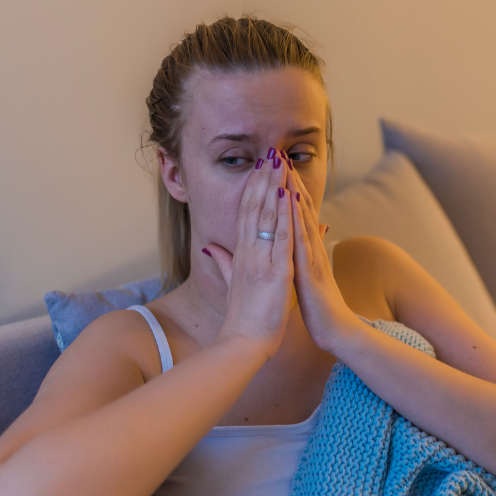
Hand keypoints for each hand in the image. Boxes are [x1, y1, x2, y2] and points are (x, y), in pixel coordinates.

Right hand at [203, 150, 297, 357]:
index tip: (259, 168)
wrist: (244, 342)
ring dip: (273, 187)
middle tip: (270, 153)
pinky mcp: (275, 271)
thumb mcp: (230, 285)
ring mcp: (261, 260)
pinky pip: (280, 237)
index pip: (245, 214)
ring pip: (266, 216)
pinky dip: (283, 214)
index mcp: (240, 255)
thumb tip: (209, 248)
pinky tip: (287, 194)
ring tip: (279, 162)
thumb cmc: (243, 317)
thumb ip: (221, 264)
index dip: (252, 189)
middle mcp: (248, 252)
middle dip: (263, 179)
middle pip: (253, 207)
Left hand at [286, 165, 360, 354]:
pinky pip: (303, 240)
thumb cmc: (319, 307)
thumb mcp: (305, 277)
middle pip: (299, 209)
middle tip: (278, 154)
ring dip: (294, 192)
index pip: (295, 214)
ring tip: (285, 168)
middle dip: (289, 181)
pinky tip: (292, 202)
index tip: (275, 168)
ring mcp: (313, 257)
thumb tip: (302, 242)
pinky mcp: (312, 270)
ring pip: (302, 219)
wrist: (336, 330)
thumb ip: (303, 257)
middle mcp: (311, 248)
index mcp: (305, 251)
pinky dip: (297, 220)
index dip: (285, 190)